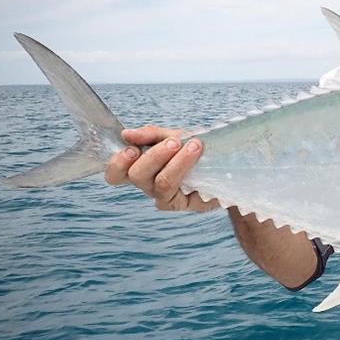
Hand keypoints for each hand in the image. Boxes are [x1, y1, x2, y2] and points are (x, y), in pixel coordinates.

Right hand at [104, 125, 219, 211]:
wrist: (224, 164)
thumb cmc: (193, 149)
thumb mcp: (172, 135)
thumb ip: (150, 135)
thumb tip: (126, 134)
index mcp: (139, 167)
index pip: (115, 174)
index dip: (116, 164)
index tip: (131, 147)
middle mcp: (147, 185)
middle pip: (136, 176)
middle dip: (154, 156)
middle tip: (174, 142)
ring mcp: (164, 197)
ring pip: (160, 183)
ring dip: (176, 161)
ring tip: (194, 145)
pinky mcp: (182, 204)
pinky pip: (180, 189)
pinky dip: (186, 168)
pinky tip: (197, 155)